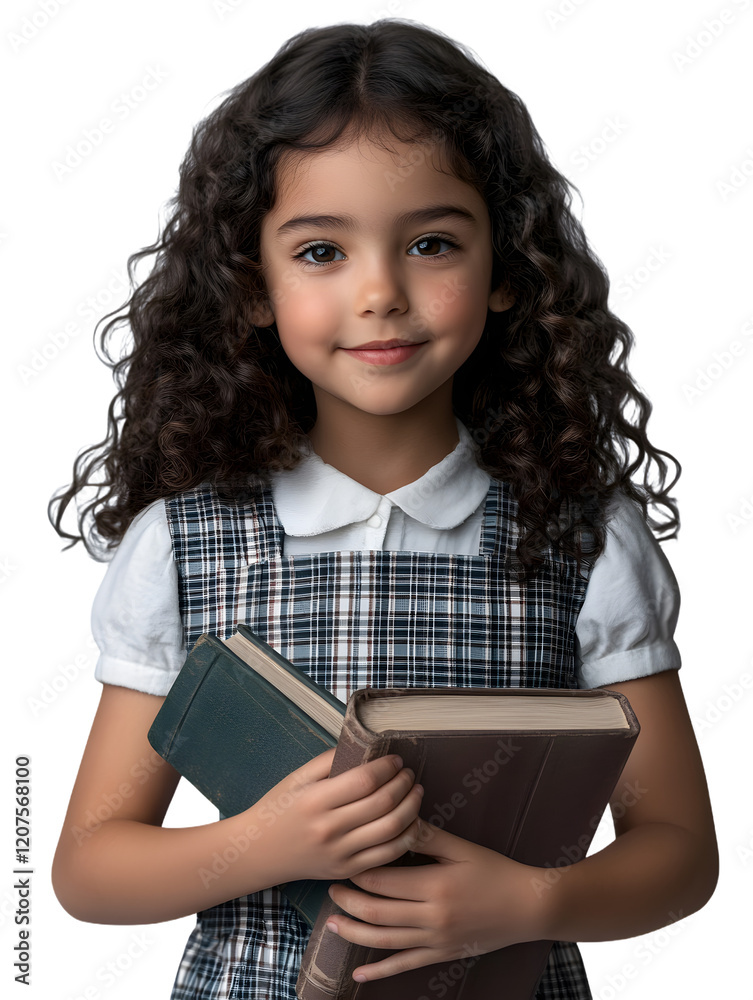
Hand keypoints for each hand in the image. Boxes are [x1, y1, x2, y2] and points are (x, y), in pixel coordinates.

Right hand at [248, 750, 423, 884]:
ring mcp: (339, 854)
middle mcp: (329, 829)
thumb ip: (330, 760)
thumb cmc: (279, 808)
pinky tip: (411, 821)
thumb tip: (366, 746)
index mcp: (315, 800)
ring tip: (416, 792)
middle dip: (404, 784)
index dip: (387, 768)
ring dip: (411, 808)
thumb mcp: (298, 777)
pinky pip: (387, 855)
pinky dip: (406, 837)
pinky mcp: (346, 870)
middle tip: (410, 774)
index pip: (365, 781)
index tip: (397, 760)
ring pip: (391, 831)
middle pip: (383, 804)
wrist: (259, 852)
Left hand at [325, 819, 550, 983]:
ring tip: (332, 923)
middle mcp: (432, 917)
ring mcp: (436, 941)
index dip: (359, 873)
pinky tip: (359, 974)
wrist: (527, 907)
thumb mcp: (462, 848)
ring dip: (355, 932)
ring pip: (385, 941)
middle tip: (330, 889)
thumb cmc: (495, 871)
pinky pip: (405, 966)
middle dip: (349, 901)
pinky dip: (380, 972)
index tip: (343, 863)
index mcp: (435, 886)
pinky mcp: (441, 955)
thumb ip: (427, 836)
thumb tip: (397, 820)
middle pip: (378, 911)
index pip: (384, 881)